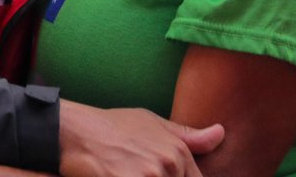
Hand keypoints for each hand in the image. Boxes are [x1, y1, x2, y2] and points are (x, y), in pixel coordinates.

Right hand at [58, 101, 223, 176]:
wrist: (74, 131)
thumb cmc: (112, 127)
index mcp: (178, 152)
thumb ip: (188, 135)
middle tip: (137, 170)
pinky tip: (119, 176)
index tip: (157, 175)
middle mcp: (168, 165)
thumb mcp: (151, 123)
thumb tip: (220, 133)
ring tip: (127, 171)